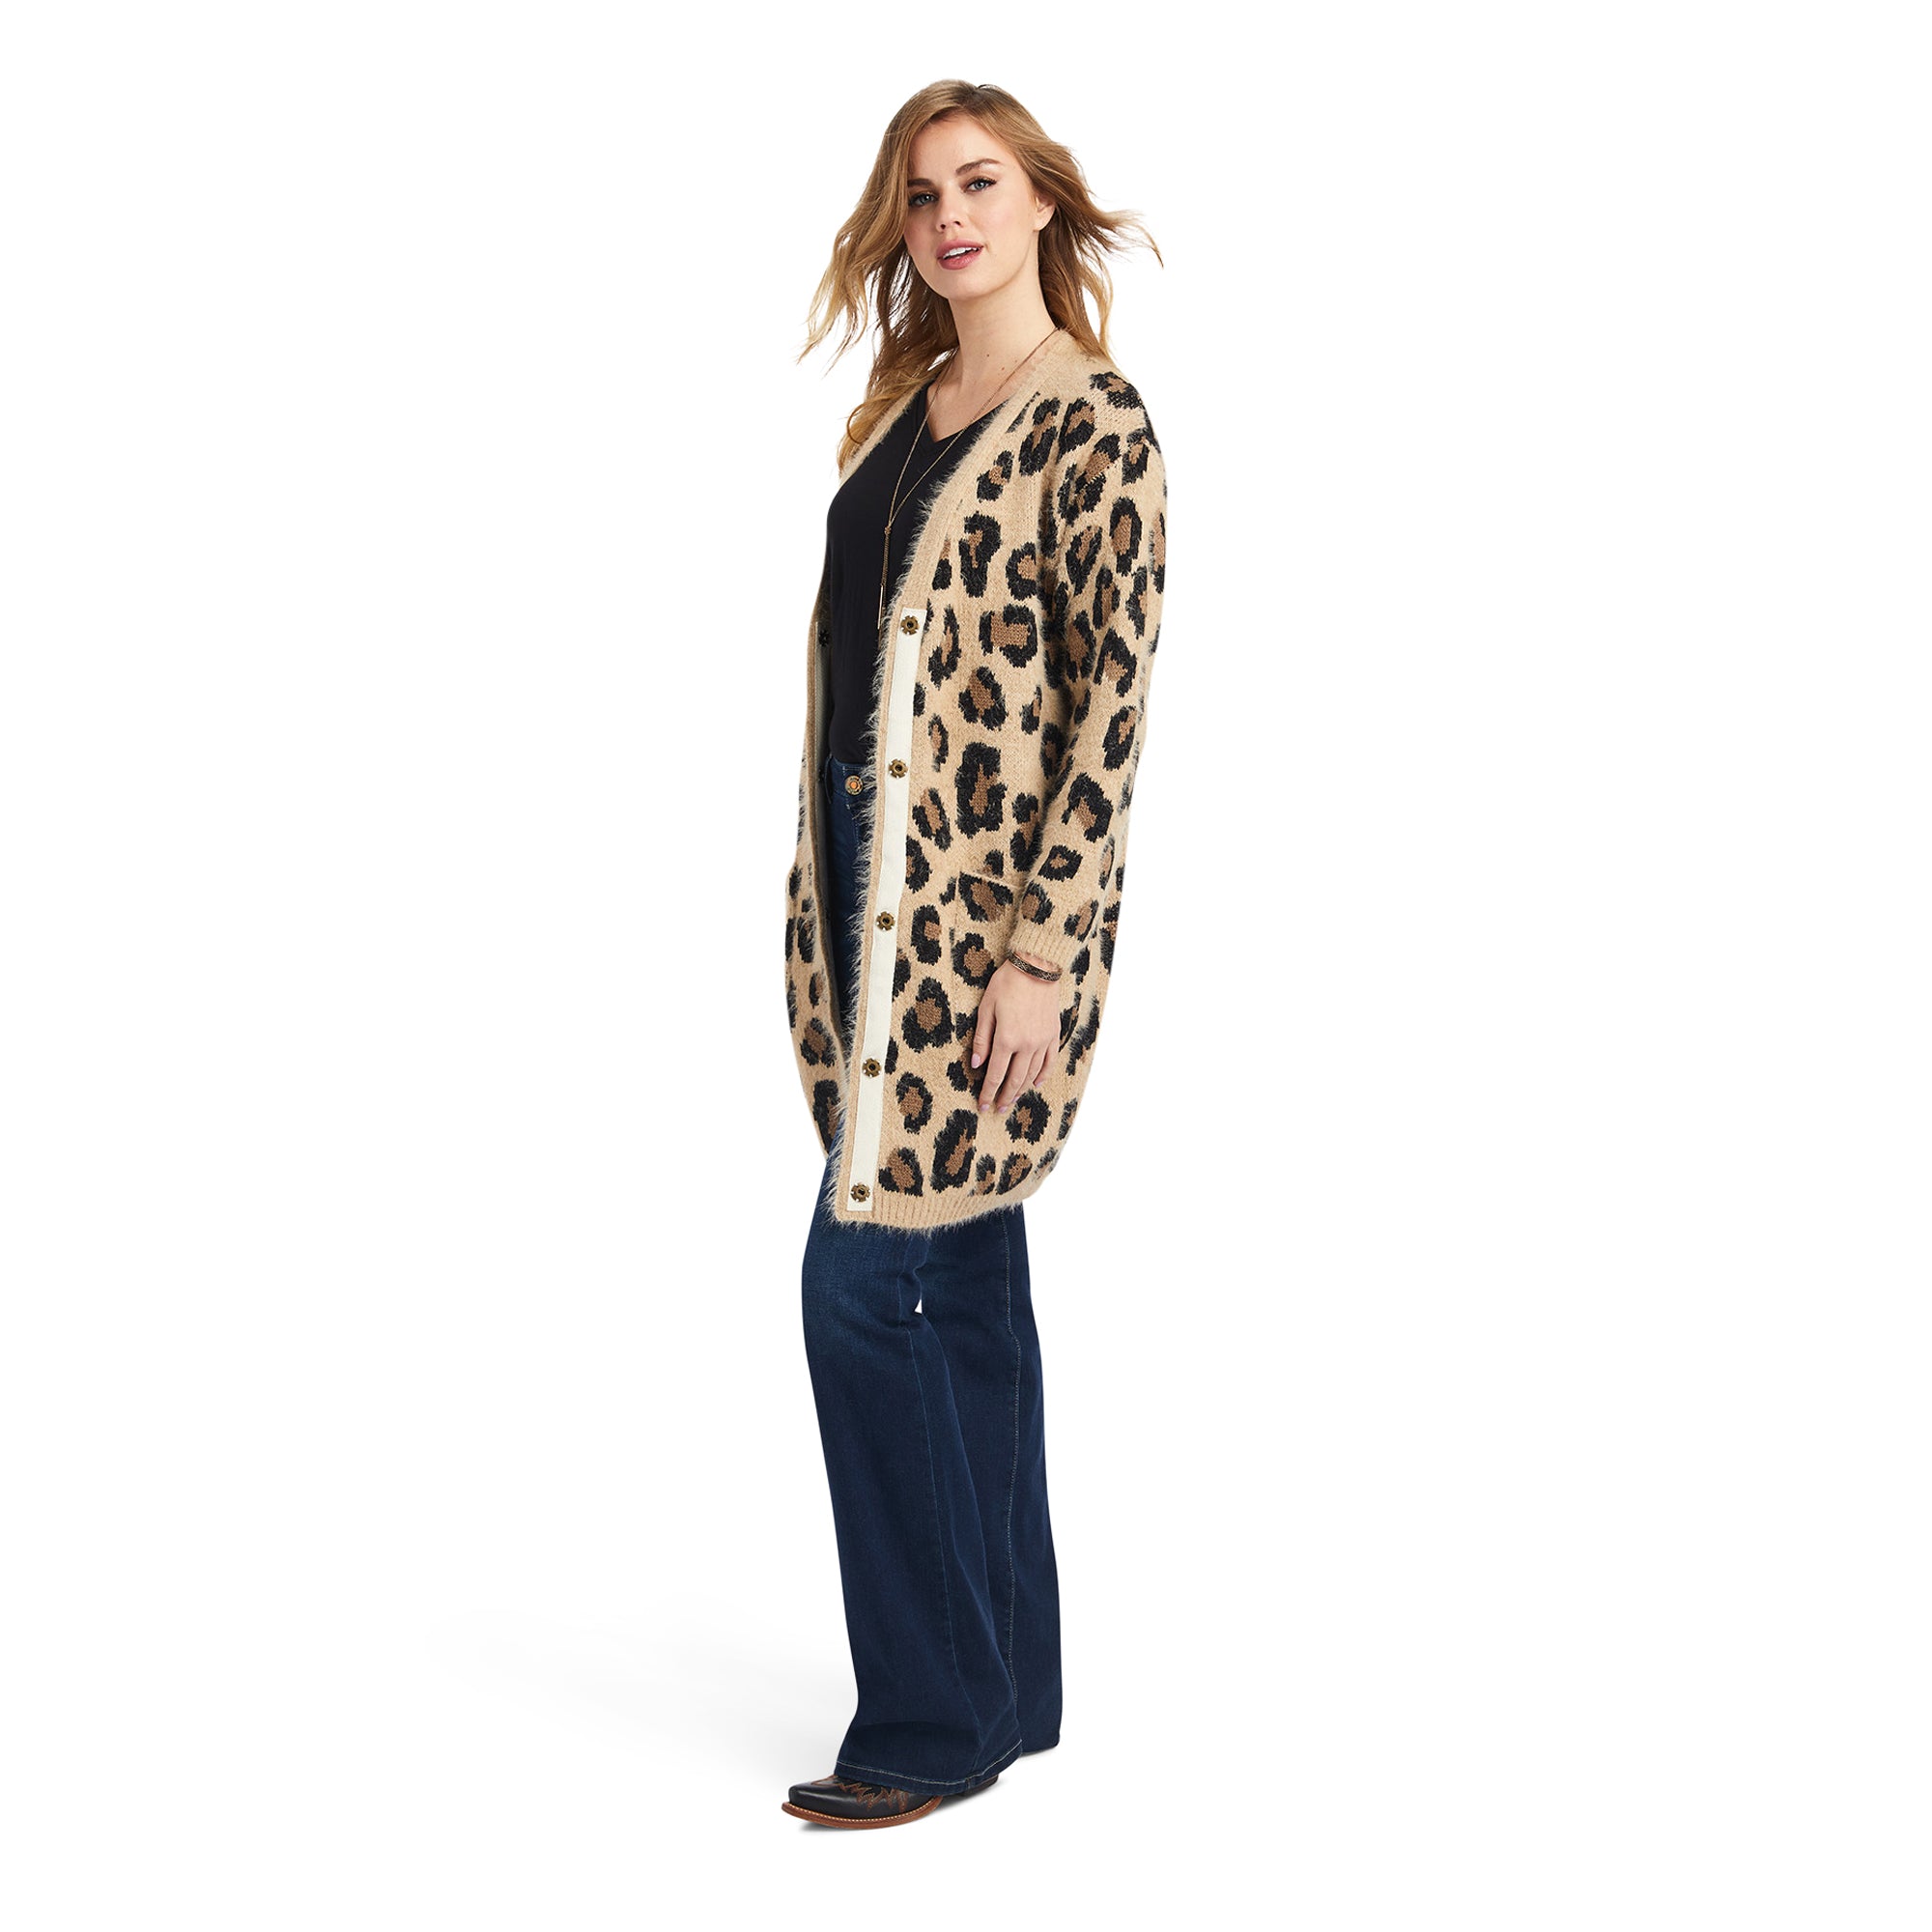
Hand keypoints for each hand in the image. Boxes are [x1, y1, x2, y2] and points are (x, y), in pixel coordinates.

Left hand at [969, 949, 1061, 1113]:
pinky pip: (1048, 1062)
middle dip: (1005, 1097)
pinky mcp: (1052, 1035)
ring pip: (1032, 1075)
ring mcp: (1042, 1041)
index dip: (988, 1093)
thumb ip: (982, 1039)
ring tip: (1013, 1100)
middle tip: (998, 1110)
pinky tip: (1035, 1084)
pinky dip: (1042, 1076)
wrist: (1036, 967)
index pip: (995, 1075)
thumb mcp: (986, 1009)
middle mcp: (1026, 1045)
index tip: (982, 1106)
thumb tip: (977, 1064)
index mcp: (1006, 1039)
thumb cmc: (1006, 984)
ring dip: (1021, 1090)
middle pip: (1014, 1080)